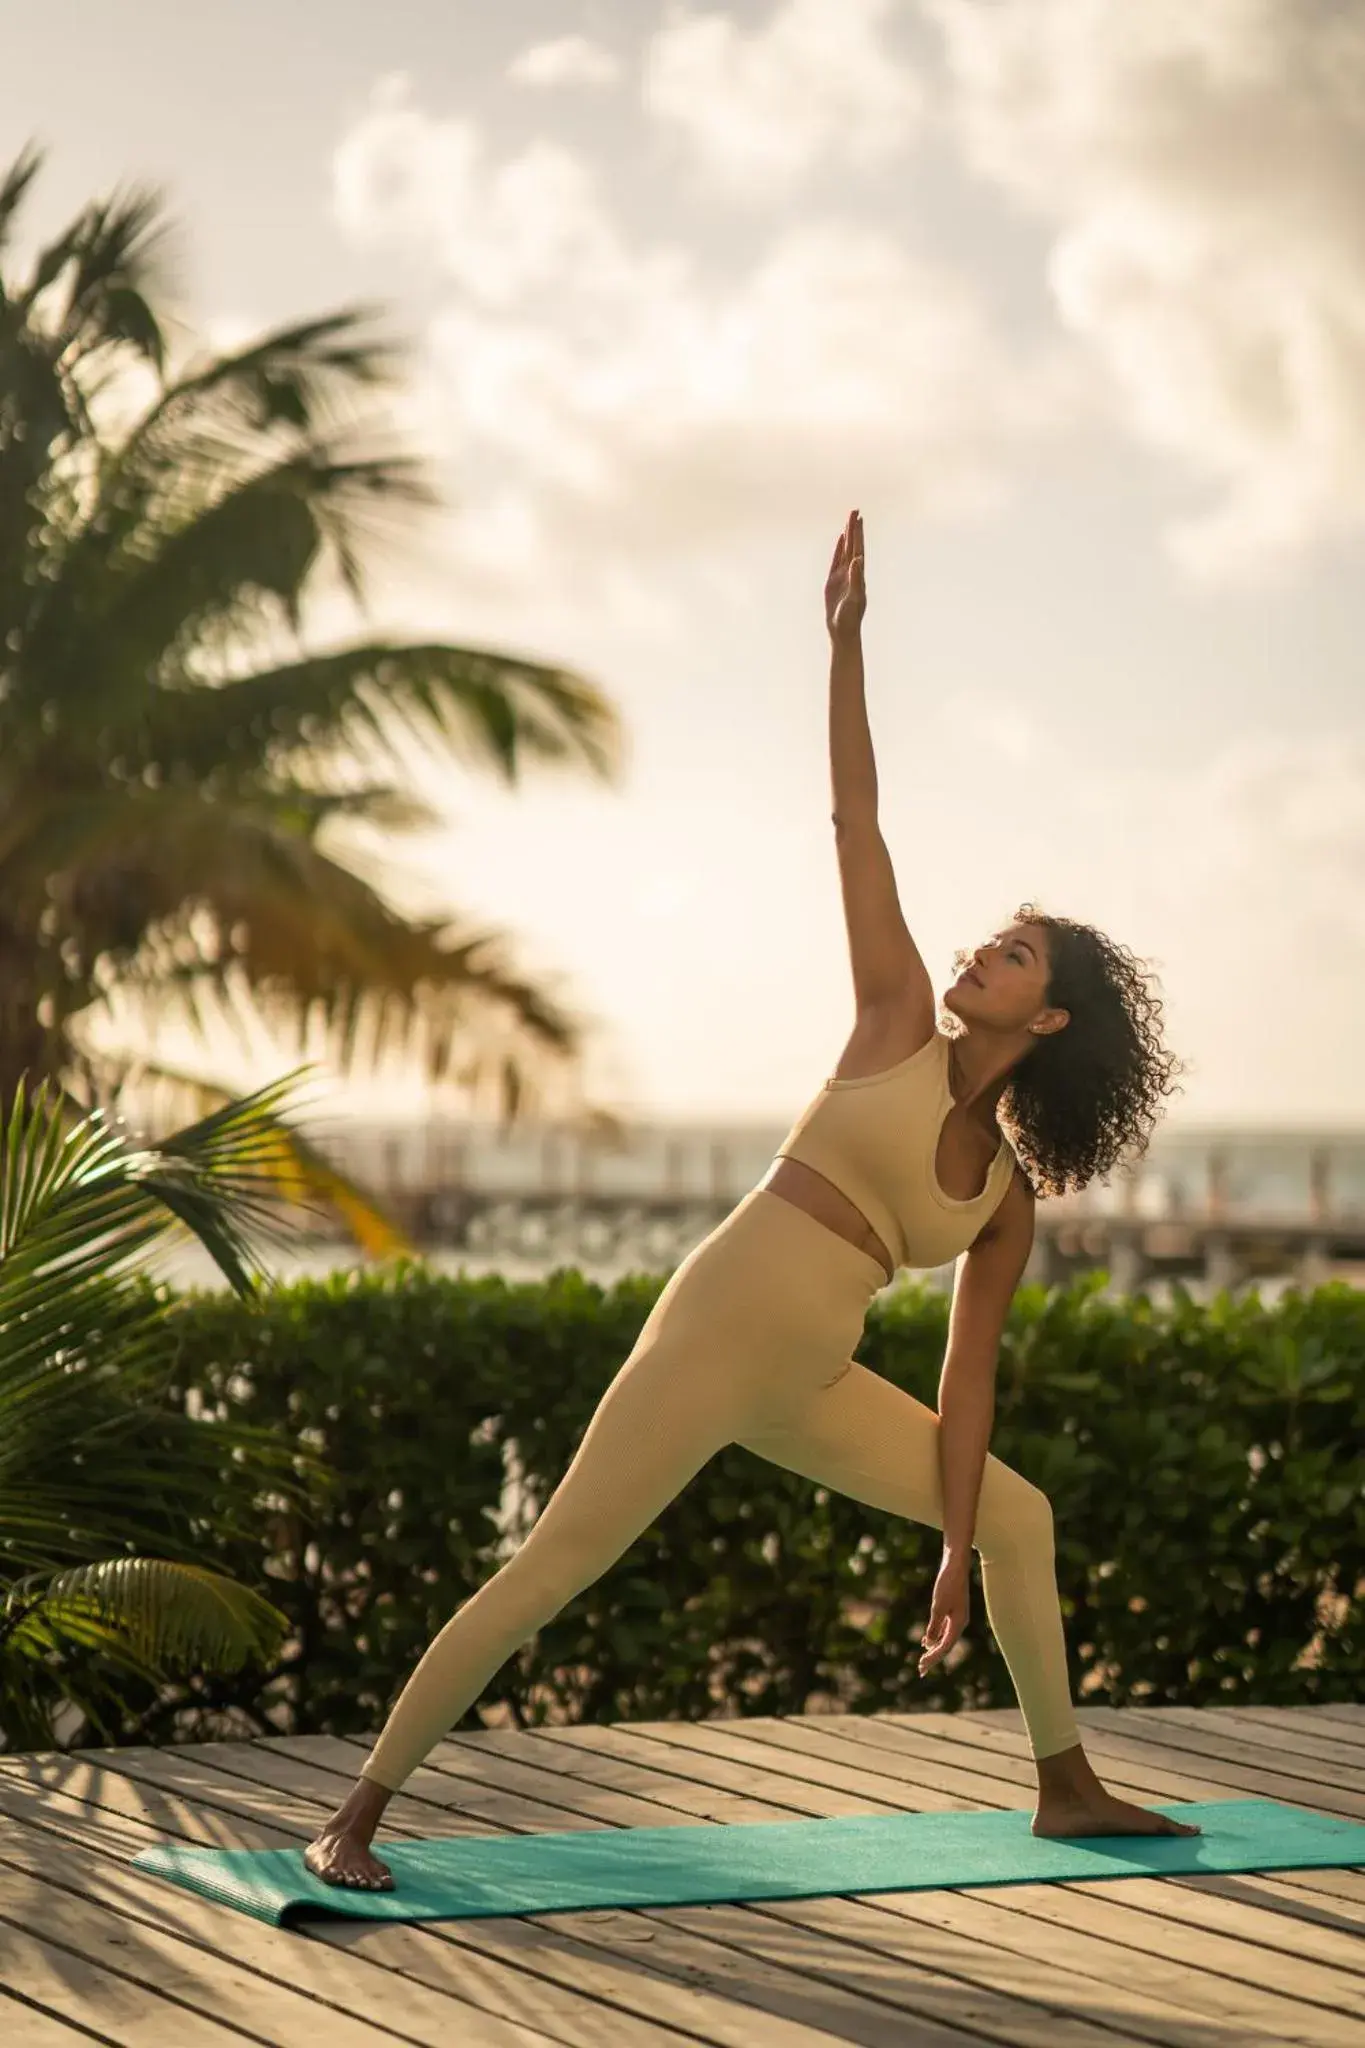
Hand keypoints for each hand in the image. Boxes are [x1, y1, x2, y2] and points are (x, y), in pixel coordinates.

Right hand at [825, 508, 865, 642]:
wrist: (842, 631)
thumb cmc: (850, 618)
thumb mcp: (854, 598)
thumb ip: (856, 579)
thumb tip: (858, 560)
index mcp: (858, 574)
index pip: (859, 549)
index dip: (859, 534)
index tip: (859, 518)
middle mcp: (852, 572)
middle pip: (853, 546)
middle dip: (854, 528)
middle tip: (855, 510)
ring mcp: (842, 576)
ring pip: (845, 551)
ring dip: (848, 536)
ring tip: (849, 521)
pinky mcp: (833, 581)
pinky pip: (836, 560)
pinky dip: (839, 549)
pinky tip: (840, 540)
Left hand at [918, 1552, 968, 1675]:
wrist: (955, 1564)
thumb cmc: (947, 1584)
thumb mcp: (938, 1607)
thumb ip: (934, 1626)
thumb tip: (929, 1643)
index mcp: (959, 1623)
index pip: (945, 1647)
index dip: (933, 1658)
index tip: (921, 1666)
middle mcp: (960, 1623)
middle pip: (946, 1646)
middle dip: (933, 1658)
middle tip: (920, 1670)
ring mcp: (957, 1617)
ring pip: (945, 1639)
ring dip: (934, 1650)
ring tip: (923, 1661)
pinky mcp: (953, 1610)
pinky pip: (944, 1630)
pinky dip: (936, 1637)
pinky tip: (927, 1642)